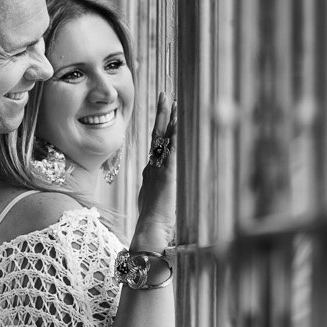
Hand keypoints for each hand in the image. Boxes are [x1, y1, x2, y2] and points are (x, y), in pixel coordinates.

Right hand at [132, 92, 176, 250]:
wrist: (149, 232)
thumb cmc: (153, 219)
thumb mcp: (156, 198)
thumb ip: (159, 185)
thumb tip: (162, 180)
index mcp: (151, 170)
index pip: (156, 142)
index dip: (160, 124)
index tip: (165, 107)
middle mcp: (152, 167)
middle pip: (156, 135)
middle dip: (161, 114)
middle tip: (165, 94)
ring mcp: (157, 171)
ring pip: (163, 141)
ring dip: (169, 122)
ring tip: (174, 104)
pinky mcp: (166, 178)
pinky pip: (171, 155)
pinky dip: (174, 141)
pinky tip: (178, 129)